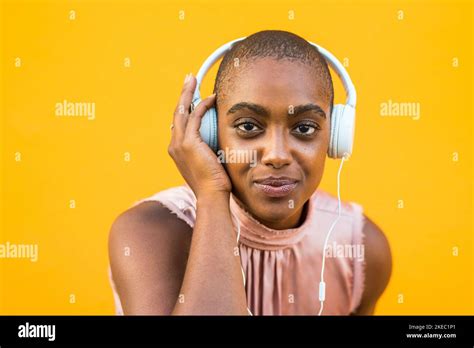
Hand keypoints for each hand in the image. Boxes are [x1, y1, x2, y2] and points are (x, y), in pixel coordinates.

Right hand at [168, 73, 231, 198]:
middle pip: (177, 113)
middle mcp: (174, 145)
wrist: (212, 195)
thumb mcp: (210, 163)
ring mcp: (179, 144)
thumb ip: (210, 150)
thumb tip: (219, 142)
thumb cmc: (215, 183)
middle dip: (183, 94)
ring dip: (188, 93)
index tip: (191, 97)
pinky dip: (202, 105)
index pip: (180, 123)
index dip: (185, 108)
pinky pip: (195, 117)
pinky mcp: (188, 143)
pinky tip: (211, 98)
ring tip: (193, 79)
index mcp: (177, 150)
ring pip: (182, 111)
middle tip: (189, 80)